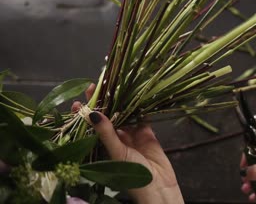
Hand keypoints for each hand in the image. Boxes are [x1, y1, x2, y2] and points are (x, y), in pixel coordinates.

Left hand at [72, 84, 183, 203]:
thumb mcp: (117, 152)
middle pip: (107, 117)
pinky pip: (142, 118)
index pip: (91, 126)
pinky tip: (136, 95)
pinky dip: (140, 107)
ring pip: (124, 115)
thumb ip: (106, 132)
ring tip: (115, 86)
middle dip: (103, 103)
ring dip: (120, 103)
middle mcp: (115, 139)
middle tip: (97, 86)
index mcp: (103, 146)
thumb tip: (92, 112)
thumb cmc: (132, 174)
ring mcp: (131, 136)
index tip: (79, 100)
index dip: (85, 113)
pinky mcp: (147, 134)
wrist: (158, 186)